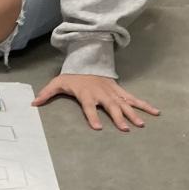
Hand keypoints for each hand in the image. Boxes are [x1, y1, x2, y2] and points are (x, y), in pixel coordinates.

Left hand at [32, 74, 159, 131]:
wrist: (88, 61)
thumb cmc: (72, 77)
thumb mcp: (58, 83)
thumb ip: (46, 94)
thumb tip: (33, 103)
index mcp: (86, 94)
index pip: (89, 107)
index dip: (92, 117)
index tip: (98, 127)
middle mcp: (101, 94)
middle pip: (111, 107)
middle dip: (119, 117)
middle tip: (125, 129)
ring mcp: (112, 92)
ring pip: (125, 104)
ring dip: (134, 113)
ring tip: (143, 124)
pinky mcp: (120, 91)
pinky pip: (133, 99)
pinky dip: (144, 105)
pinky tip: (155, 112)